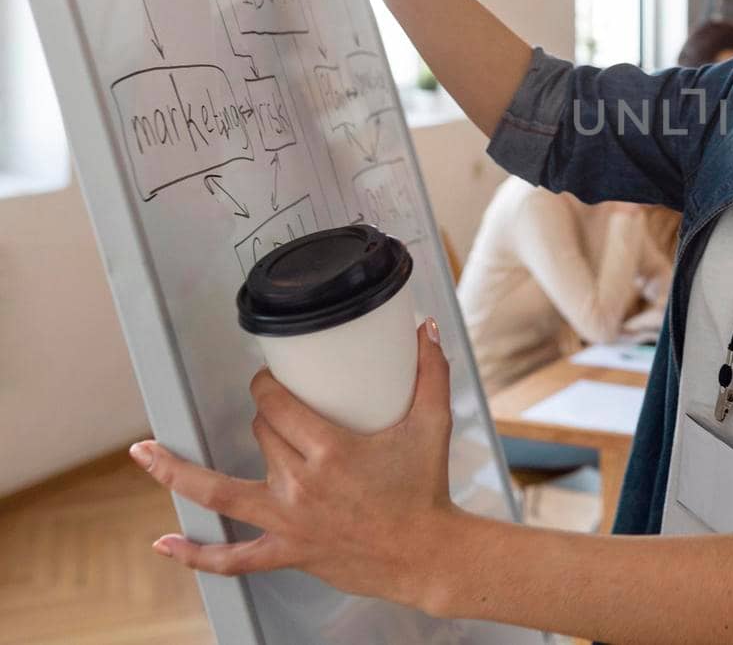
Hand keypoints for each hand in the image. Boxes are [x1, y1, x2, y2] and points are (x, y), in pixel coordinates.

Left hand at [130, 321, 460, 608]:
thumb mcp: (433, 424)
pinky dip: (195, 554)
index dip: (267, 387)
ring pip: (220, 492)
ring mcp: (288, 521)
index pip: (279, 407)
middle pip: (261, 435)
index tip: (269, 380)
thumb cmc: (426, 491)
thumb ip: (431, 373)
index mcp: (330, 452)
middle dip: (265, 417)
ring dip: (178, 471)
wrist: (425, 554)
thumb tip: (426, 328)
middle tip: (279, 410)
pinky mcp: (287, 551)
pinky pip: (233, 558)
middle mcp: (301, 485)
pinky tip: (165, 544)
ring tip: (144, 454)